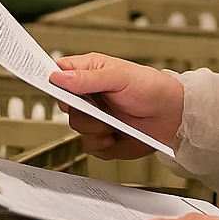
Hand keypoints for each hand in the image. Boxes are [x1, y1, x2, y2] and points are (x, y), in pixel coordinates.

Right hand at [49, 53, 183, 159]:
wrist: (171, 117)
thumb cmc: (151, 88)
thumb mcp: (119, 76)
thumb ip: (88, 77)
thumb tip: (58, 77)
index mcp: (89, 72)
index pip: (58, 73)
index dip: (49, 79)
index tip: (47, 84)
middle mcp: (89, 95)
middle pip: (64, 105)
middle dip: (80, 111)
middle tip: (97, 107)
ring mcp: (95, 117)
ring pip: (75, 127)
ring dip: (94, 129)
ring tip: (112, 123)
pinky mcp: (102, 138)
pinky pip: (89, 146)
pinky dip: (102, 145)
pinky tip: (115, 135)